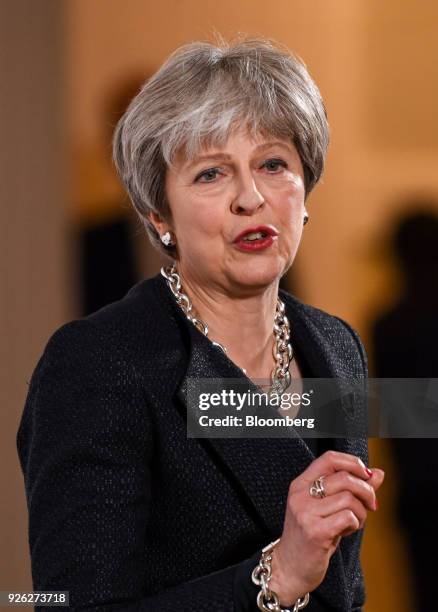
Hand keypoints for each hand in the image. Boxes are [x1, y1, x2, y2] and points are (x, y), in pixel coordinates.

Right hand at [269, 450, 384, 604]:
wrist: (289, 568)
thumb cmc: (311, 536)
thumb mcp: (328, 508)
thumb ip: (351, 488)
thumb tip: (378, 473)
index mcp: (300, 484)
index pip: (329, 458)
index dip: (352, 463)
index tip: (366, 476)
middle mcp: (300, 495)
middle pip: (344, 478)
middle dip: (366, 491)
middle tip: (371, 504)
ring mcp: (305, 513)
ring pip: (349, 499)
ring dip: (361, 512)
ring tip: (354, 522)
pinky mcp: (315, 532)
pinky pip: (348, 517)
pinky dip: (356, 524)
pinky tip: (346, 531)